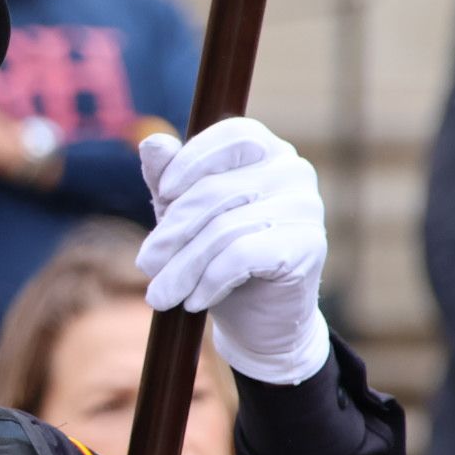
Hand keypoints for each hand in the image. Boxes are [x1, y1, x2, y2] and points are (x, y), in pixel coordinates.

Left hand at [135, 118, 330, 383]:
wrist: (260, 319)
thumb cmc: (218, 256)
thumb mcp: (184, 214)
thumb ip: (167, 177)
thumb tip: (152, 142)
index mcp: (265, 150)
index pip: (230, 136)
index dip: (192, 160)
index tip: (163, 192)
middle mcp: (293, 170)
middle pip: (215, 191)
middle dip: (172, 232)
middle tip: (146, 265)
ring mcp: (305, 206)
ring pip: (223, 230)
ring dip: (183, 267)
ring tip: (161, 295)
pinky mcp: (307, 246)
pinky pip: (241, 256)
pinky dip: (209, 281)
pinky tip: (193, 302)